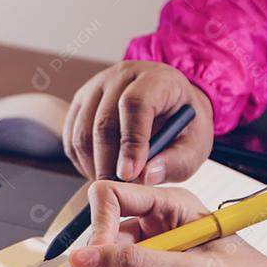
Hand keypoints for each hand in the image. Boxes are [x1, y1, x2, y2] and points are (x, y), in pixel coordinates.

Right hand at [63, 61, 213, 182]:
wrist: (170, 106)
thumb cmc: (184, 125)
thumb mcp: (196, 145)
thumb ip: (176, 161)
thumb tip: (145, 176)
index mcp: (156, 79)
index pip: (135, 104)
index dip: (130, 142)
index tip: (129, 174)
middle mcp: (121, 76)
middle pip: (103, 122)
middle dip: (107, 163)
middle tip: (118, 191)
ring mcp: (96, 87)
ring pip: (82, 133)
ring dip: (93, 166)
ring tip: (112, 183)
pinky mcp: (80, 102)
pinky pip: (71, 138)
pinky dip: (82, 162)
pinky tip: (100, 171)